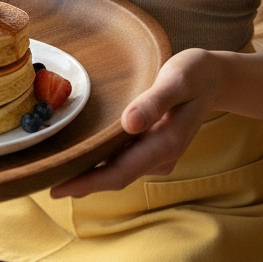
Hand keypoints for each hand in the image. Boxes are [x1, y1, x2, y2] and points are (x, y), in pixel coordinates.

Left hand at [49, 48, 224, 197]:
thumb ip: (154, 102)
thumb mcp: (177, 80)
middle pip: (116, 176)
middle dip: (82, 183)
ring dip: (92, 173)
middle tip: (45, 181)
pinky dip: (105, 162)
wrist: (217, 77)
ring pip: (121, 170)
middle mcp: (162, 156)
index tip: (57, 188)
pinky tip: (87, 154)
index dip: (87, 183)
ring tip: (59, 169)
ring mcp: (160, 154)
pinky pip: (126, 160)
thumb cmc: (196, 74)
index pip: (120, 172)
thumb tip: (128, 124)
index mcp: (166, 143)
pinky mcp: (156, 147)